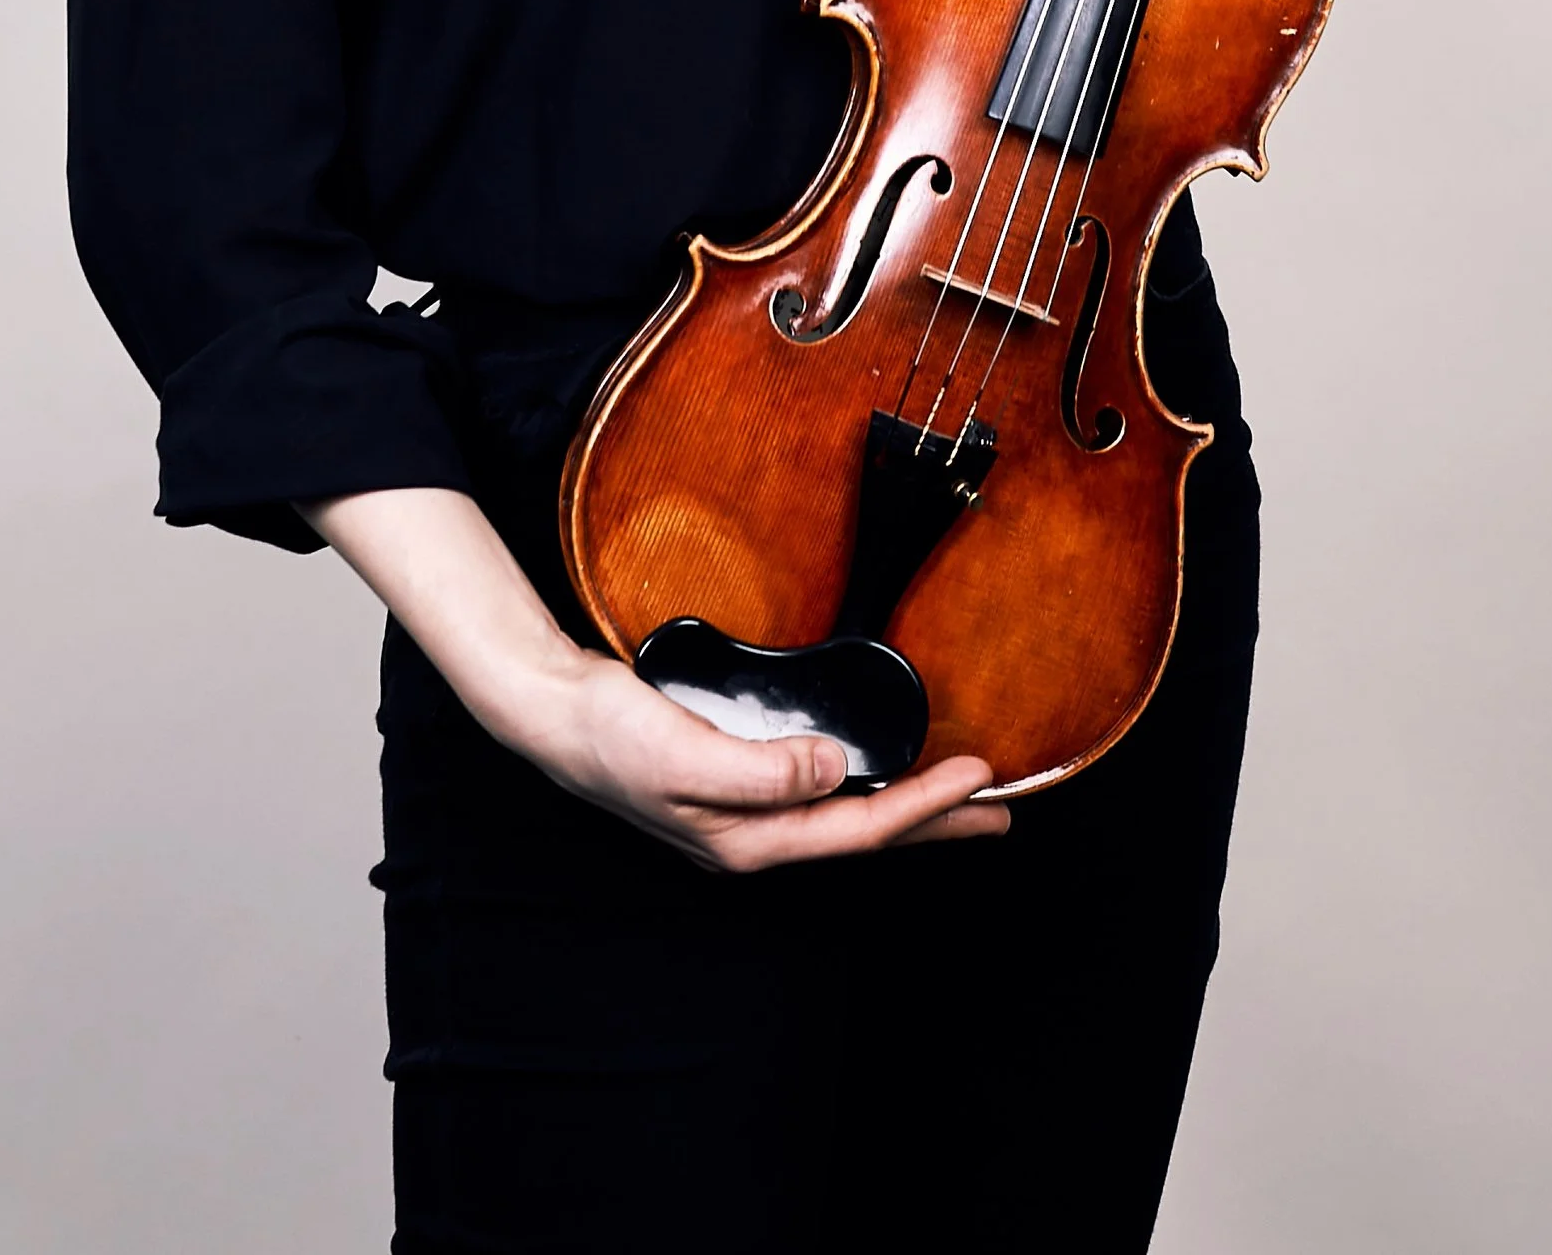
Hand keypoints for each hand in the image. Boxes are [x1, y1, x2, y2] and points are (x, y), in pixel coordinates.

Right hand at [512, 642, 1005, 874]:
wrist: (551, 710)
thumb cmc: (607, 735)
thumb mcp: (684, 754)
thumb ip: (759, 770)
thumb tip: (832, 769)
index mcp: (746, 840)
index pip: (856, 829)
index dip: (923, 805)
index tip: (976, 776)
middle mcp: (752, 834)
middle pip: (862, 836)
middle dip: (934, 826)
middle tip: (1000, 814)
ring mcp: (743, 810)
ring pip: (844, 815)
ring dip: (905, 807)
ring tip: (957, 797)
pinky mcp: (735, 778)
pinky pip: (819, 790)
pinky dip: (861, 781)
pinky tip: (871, 769)